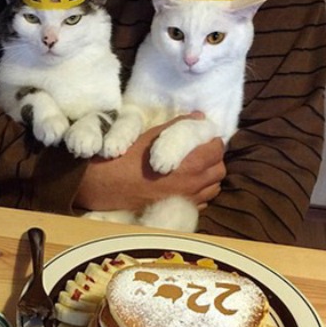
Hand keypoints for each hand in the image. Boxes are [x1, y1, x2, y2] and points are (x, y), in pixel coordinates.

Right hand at [74, 114, 225, 212]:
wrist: (106, 186)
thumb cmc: (127, 158)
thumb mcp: (153, 136)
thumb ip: (180, 126)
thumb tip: (199, 117)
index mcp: (192, 163)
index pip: (217, 149)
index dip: (211, 140)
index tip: (201, 137)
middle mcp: (194, 184)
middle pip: (219, 170)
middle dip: (213, 159)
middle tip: (199, 151)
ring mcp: (186, 200)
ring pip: (213, 188)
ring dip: (208, 177)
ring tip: (194, 168)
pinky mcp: (177, 209)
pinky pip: (201, 202)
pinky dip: (199, 192)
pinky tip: (185, 184)